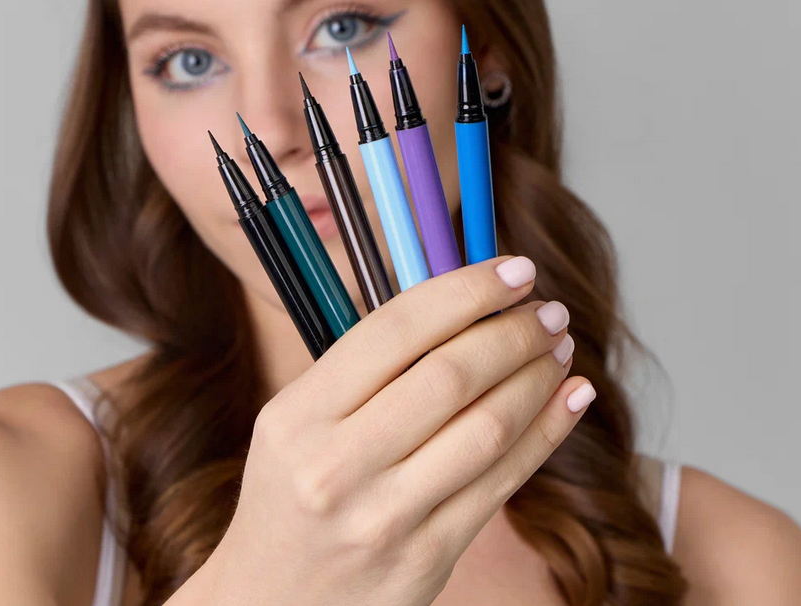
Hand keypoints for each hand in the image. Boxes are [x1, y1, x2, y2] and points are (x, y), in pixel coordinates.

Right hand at [199, 256, 592, 605]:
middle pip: (450, 374)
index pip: (396, 329)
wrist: (273, 601)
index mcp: (299, 414)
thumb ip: (371, 365)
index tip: (513, 270)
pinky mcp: (427, 559)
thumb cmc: (293, 491)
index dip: (466, 291)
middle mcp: (337, 464)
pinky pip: (503, 482)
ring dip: (537, 376)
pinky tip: (570, 398)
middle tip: (546, 310)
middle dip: (513, 331)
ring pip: (487, 427)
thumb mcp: (301, 418)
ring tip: (558, 347)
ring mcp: (385, 517)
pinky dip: (546, 432)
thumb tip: (464, 304)